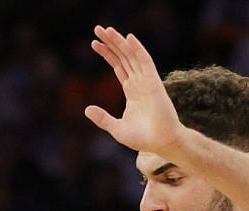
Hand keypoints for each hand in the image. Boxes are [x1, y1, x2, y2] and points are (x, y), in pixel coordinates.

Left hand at [83, 26, 184, 156]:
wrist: (162, 143)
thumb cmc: (143, 138)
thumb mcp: (117, 129)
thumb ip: (102, 119)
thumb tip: (86, 109)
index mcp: (131, 90)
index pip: (118, 66)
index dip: (107, 54)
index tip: (94, 43)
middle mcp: (139, 82)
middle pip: (123, 56)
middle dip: (111, 42)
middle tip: (98, 29)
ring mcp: (147, 81)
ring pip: (132, 56)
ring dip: (120, 42)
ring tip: (107, 30)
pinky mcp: (154, 82)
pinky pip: (145, 62)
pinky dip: (138, 49)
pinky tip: (129, 38)